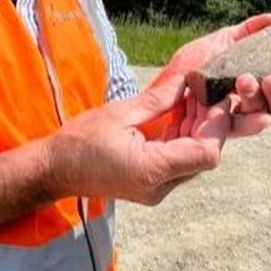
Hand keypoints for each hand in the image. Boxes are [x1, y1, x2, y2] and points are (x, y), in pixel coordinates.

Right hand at [45, 72, 232, 204]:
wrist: (53, 170)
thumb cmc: (78, 142)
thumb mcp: (120, 113)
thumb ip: (159, 100)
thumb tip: (187, 80)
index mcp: (151, 170)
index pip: (206, 153)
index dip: (218, 125)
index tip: (215, 96)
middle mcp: (159, 186)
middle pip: (204, 155)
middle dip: (210, 121)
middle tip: (207, 89)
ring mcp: (156, 189)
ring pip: (194, 157)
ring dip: (198, 126)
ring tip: (194, 95)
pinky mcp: (152, 184)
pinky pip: (178, 160)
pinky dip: (183, 135)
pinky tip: (180, 111)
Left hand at [158, 13, 270, 136]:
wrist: (161, 81)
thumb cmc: (191, 65)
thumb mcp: (221, 43)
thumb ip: (249, 32)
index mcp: (260, 83)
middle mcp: (253, 104)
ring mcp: (237, 118)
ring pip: (267, 117)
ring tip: (260, 82)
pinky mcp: (218, 131)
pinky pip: (240, 129)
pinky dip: (252, 123)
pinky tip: (260, 118)